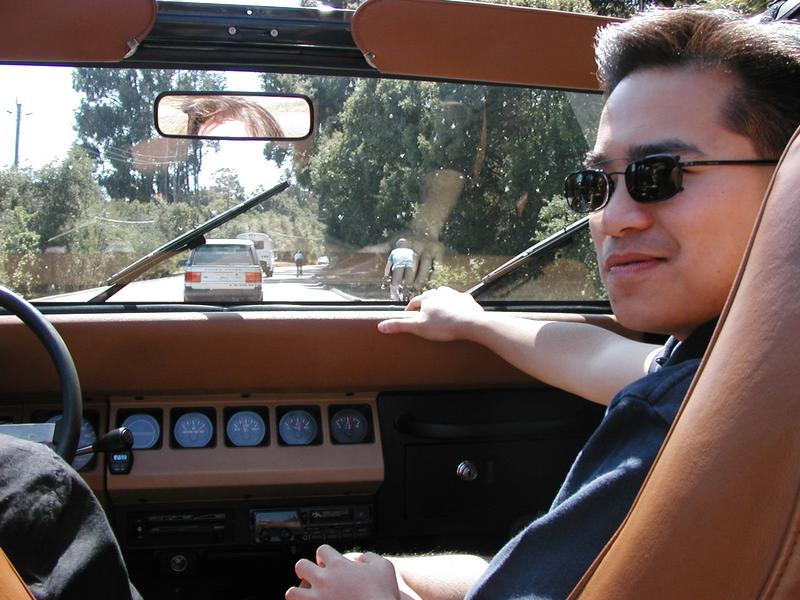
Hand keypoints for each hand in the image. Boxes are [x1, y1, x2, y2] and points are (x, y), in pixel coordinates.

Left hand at [286, 545, 402, 599]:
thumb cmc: (382, 594)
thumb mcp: (383, 567)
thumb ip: (370, 557)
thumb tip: (360, 558)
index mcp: (338, 565)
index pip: (322, 550)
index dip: (325, 555)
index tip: (328, 561)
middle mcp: (324, 580)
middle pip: (301, 566)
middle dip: (305, 570)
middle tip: (313, 577)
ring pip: (292, 593)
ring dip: (297, 593)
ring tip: (306, 597)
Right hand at [377, 286, 484, 341]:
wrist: (471, 323)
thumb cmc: (444, 326)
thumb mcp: (418, 327)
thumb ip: (400, 326)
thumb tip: (380, 326)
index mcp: (427, 298)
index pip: (414, 302)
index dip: (410, 309)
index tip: (409, 315)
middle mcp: (440, 292)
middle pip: (429, 297)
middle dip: (426, 305)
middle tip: (424, 315)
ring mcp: (455, 294)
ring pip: (445, 296)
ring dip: (441, 303)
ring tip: (440, 313)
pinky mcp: (467, 300)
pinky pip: (459, 301)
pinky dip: (456, 306)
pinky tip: (457, 313)